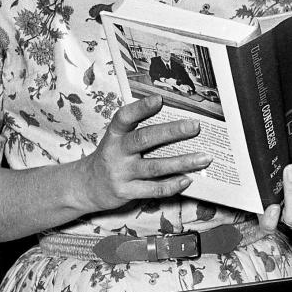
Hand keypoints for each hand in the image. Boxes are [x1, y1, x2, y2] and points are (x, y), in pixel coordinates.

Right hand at [78, 95, 211, 210]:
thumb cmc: (112, 157)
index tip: (159, 99)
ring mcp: (121, 173)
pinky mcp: (126, 192)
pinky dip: (172, 185)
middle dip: (172, 132)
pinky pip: (153, 189)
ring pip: (155, 167)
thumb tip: (178, 122)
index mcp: (114, 134)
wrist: (87, 187)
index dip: (141, 108)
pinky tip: (188, 179)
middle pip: (144, 139)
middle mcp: (116, 152)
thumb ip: (140, 130)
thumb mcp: (118, 139)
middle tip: (195, 126)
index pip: (125, 117)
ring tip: (204, 158)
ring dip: (182, 162)